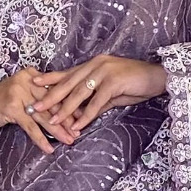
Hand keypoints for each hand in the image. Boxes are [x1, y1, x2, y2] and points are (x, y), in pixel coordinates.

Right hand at [0, 69, 78, 153]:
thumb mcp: (21, 95)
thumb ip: (39, 98)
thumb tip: (64, 111)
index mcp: (32, 75)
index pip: (55, 91)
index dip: (70, 105)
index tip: (84, 117)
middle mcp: (27, 80)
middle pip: (52, 103)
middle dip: (67, 120)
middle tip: (79, 132)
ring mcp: (18, 93)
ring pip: (43, 115)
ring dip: (58, 131)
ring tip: (69, 141)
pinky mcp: (11, 107)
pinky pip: (30, 126)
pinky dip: (40, 139)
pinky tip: (49, 148)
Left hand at [29, 55, 168, 133]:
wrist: (158, 77)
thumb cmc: (136, 84)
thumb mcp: (112, 92)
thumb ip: (96, 100)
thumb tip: (82, 114)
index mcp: (93, 65)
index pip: (67, 73)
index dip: (49, 78)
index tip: (33, 83)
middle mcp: (96, 65)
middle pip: (68, 83)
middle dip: (50, 96)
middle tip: (35, 106)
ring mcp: (104, 72)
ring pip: (79, 93)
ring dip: (65, 109)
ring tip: (52, 120)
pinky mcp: (113, 83)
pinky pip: (96, 102)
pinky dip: (86, 115)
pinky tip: (77, 126)